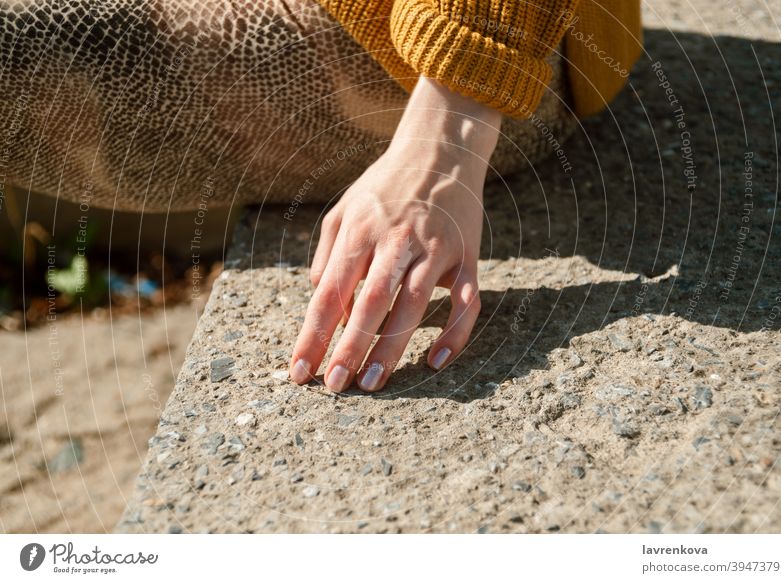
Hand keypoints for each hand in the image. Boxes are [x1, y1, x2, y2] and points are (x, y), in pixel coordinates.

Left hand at [289, 76, 501, 391]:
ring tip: (371, 383)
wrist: (441, 149)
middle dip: (348, 348)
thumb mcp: (344, 209)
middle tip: (334, 387)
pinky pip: (464, 302)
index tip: (298, 372)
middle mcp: (395, 241)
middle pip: (368, 303)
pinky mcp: (467, 256)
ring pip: (412, 306)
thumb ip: (327, 253)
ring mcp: (434, 249)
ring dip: (391, 349)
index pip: (329, 293)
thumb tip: (320, 300)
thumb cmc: (385, 186)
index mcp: (360, 232)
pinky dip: (453, 334)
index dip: (311, 335)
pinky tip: (435, 361)